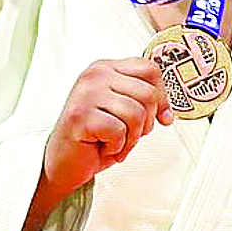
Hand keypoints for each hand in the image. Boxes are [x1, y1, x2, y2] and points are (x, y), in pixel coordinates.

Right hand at [42, 58, 172, 200]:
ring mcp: (86, 93)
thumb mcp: (123, 112)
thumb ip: (144, 102)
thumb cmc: (94, 137)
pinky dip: (117, 146)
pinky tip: (102, 145)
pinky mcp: (81, 115)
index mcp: (107, 68)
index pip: (150, 69)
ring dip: (131, 137)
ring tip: (115, 141)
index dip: (162, 96)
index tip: (160, 116)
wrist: (63, 162)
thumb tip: (168, 112)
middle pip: (148, 94)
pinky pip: (120, 131)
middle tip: (129, 134)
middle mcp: (95, 75)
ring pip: (137, 114)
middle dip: (146, 123)